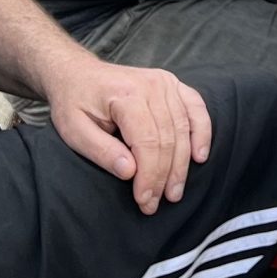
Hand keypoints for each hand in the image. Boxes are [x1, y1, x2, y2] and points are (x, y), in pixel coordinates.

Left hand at [45, 56, 212, 211]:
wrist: (77, 73)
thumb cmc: (74, 103)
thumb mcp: (74, 131)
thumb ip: (102, 151)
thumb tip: (130, 172)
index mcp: (125, 95)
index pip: (147, 142)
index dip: (149, 176)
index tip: (145, 201)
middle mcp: (151, 85)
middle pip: (169, 138)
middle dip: (165, 176)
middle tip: (157, 204)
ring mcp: (165, 82)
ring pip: (184, 128)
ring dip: (183, 164)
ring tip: (175, 191)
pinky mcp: (173, 84)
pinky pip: (196, 108)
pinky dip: (202, 132)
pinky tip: (200, 156)